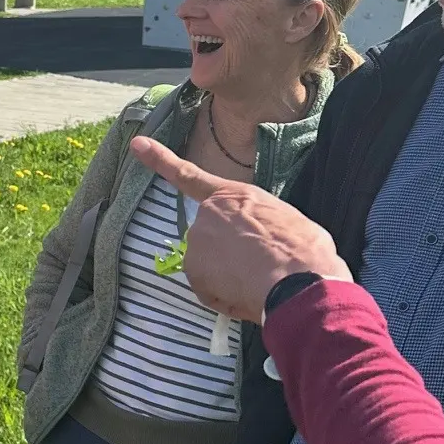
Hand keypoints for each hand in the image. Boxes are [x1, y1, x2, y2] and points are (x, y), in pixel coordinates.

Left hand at [130, 137, 350, 318]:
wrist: (299, 278)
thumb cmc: (306, 250)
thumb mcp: (286, 222)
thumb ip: (261, 225)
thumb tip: (263, 245)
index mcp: (234, 196)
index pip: (190, 176)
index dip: (160, 160)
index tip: (138, 145)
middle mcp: (208, 214)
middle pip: (211, 241)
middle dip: (230, 257)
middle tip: (261, 268)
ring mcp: (197, 241)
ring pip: (210, 268)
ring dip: (229, 278)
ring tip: (259, 281)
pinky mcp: (194, 269)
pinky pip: (210, 291)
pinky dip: (225, 298)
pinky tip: (248, 295)